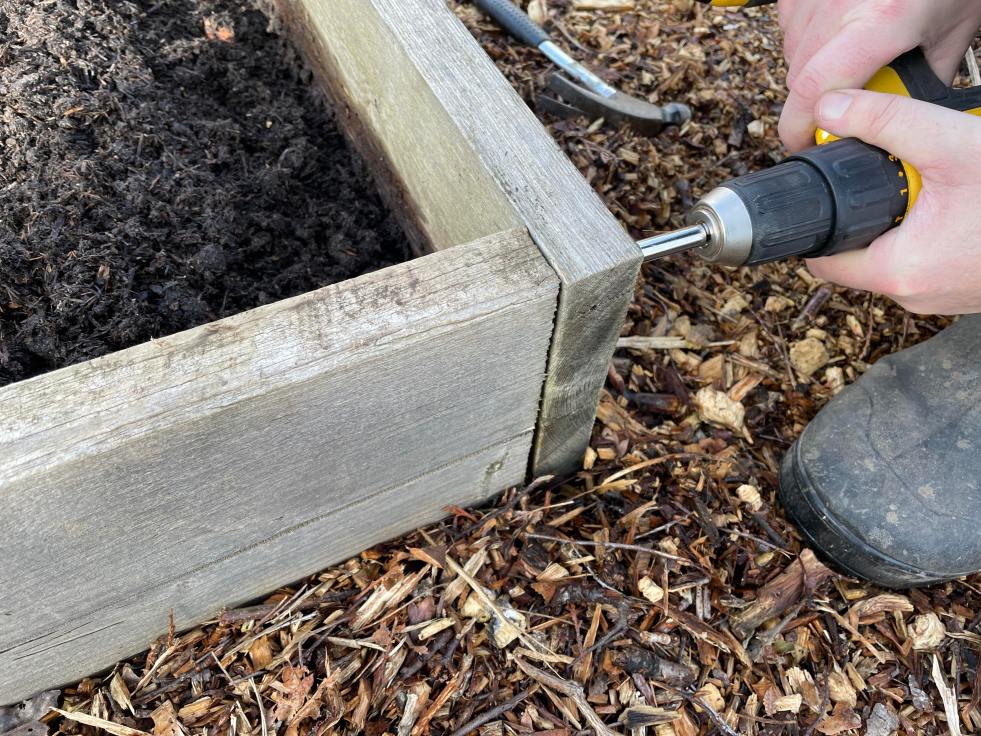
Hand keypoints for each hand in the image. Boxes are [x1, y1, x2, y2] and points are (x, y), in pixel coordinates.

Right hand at [776, 0, 980, 150]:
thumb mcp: (951, 39)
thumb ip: (921, 85)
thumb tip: (894, 126)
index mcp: (882, 20)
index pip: (816, 89)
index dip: (798, 127)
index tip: (803, 143)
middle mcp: (842, 3)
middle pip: (799, 78)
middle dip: (813, 101)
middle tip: (840, 106)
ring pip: (790, 54)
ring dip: (809, 69)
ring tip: (845, 61)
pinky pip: (788, 26)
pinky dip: (804, 39)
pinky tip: (833, 36)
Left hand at [804, 89, 980, 314]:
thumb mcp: (949, 144)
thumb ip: (883, 123)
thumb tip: (829, 110)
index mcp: (899, 271)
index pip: (824, 261)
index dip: (821, 225)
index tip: (831, 194)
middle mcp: (916, 295)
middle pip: (860, 258)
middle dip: (869, 217)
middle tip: (894, 179)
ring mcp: (943, 299)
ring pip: (899, 260)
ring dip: (904, 224)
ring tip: (934, 190)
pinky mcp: (967, 291)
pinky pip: (931, 263)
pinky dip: (933, 235)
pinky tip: (960, 206)